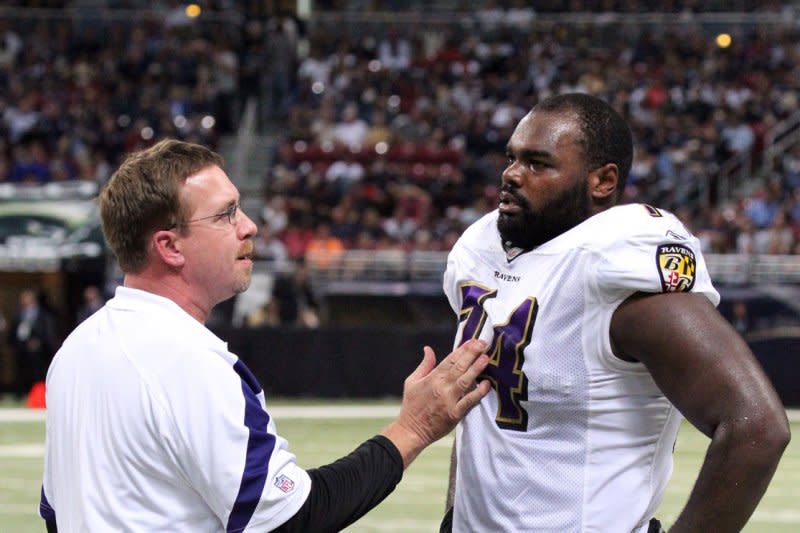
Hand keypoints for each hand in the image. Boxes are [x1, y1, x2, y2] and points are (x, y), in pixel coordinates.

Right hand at [382, 339, 490, 466]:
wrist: (410, 430)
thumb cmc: (411, 406)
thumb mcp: (412, 381)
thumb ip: (424, 364)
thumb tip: (428, 349)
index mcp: (432, 378)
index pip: (450, 359)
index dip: (462, 349)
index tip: (473, 340)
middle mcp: (441, 387)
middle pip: (459, 367)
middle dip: (472, 353)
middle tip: (483, 343)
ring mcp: (448, 400)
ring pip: (465, 380)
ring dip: (476, 368)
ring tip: (486, 358)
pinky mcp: (454, 414)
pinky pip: (469, 401)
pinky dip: (479, 392)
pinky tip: (487, 384)